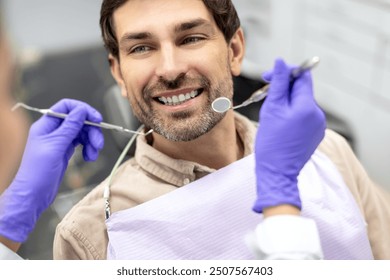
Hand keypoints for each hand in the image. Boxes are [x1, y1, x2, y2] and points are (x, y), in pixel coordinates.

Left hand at [0, 99, 103, 241]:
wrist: (34, 194)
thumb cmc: (37, 172)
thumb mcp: (56, 146)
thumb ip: (69, 127)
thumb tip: (81, 111)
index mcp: (46, 125)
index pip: (66, 107)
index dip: (83, 110)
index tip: (96, 118)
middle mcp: (53, 131)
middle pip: (78, 120)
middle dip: (91, 130)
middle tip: (98, 142)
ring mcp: (60, 141)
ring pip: (82, 132)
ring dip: (92, 141)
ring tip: (94, 154)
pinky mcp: (65, 151)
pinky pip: (81, 144)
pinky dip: (88, 149)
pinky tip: (89, 157)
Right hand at [253, 59, 325, 212]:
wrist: (277, 171)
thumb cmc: (271, 143)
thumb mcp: (271, 109)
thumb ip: (278, 83)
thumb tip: (281, 62)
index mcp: (308, 106)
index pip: (302, 77)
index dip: (285, 72)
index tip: (269, 77)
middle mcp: (318, 114)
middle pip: (301, 91)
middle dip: (284, 89)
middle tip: (266, 97)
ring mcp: (318, 126)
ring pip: (301, 104)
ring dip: (287, 103)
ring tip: (272, 115)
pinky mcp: (315, 134)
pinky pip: (304, 117)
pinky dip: (292, 115)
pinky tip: (280, 125)